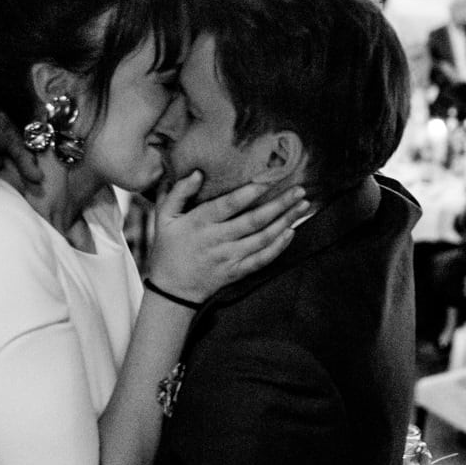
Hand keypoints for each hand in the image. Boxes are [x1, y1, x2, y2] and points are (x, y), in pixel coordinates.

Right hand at [146, 173, 305, 302]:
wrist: (171, 291)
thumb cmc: (168, 249)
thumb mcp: (163, 218)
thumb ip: (178, 193)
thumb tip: (198, 173)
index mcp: (199, 223)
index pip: (228, 205)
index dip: (250, 192)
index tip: (270, 179)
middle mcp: (217, 240)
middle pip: (253, 220)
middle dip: (279, 204)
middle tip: (299, 190)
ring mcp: (229, 258)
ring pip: (262, 239)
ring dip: (285, 222)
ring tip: (302, 206)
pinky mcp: (237, 272)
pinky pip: (262, 260)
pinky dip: (278, 247)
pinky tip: (291, 232)